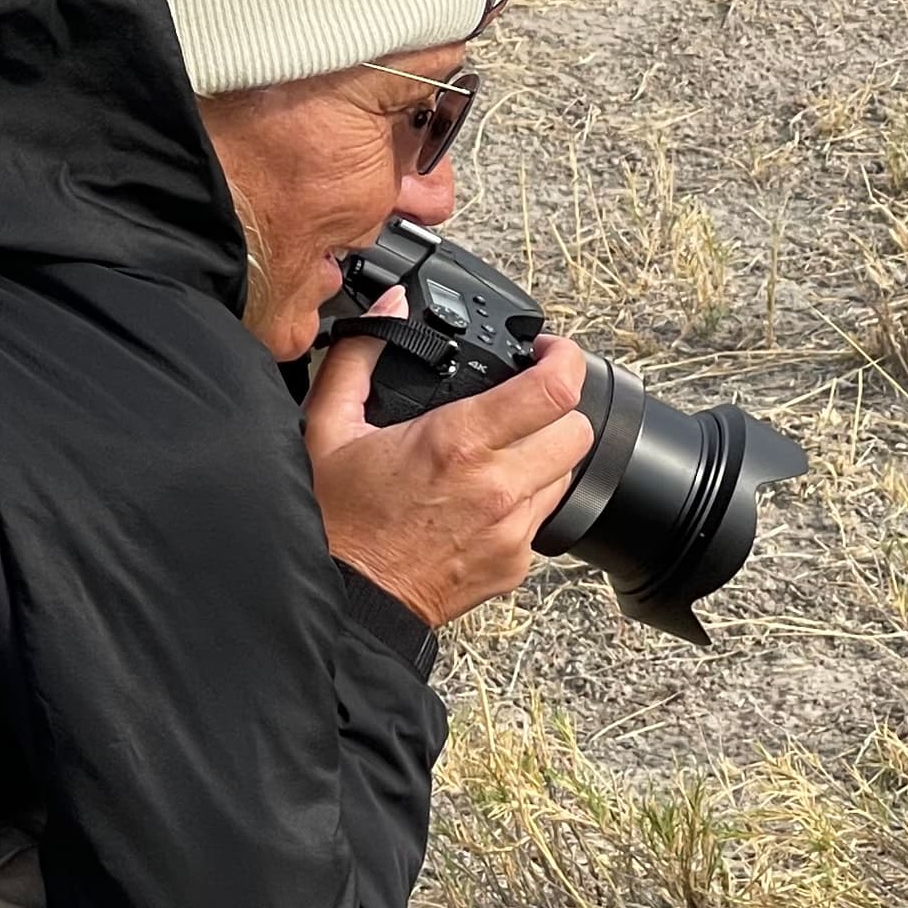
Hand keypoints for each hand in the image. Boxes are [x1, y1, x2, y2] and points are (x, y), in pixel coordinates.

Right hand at [304, 329, 593, 627]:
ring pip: (567, 473)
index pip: (555, 387)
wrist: (344, 600)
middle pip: (577, 429)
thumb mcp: (330, 425)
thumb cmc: (337, 520)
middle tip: (527, 402)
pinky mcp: (516, 563)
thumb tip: (392, 307)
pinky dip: (526, 499)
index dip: (565, 357)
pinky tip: (487, 497)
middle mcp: (498, 486)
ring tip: (502, 450)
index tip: (549, 351)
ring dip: (545, 453)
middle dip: (558, 407)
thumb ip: (362, 354)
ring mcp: (513, 529)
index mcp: (458, 442)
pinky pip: (544, 516)